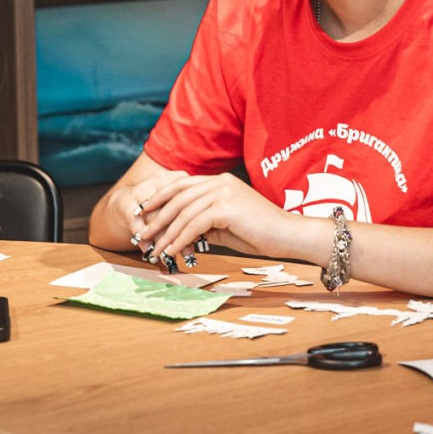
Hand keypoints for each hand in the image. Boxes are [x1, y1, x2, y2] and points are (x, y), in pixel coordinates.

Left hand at [134, 171, 303, 268]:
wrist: (288, 235)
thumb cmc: (262, 233)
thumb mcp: (228, 226)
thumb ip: (206, 224)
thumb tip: (183, 233)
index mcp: (221, 181)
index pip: (182, 185)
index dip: (160, 198)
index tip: (145, 213)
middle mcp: (220, 182)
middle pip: (178, 197)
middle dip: (157, 217)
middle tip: (143, 235)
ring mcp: (223, 192)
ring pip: (183, 212)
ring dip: (165, 232)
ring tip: (155, 249)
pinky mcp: (226, 207)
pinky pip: (194, 224)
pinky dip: (179, 239)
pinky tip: (172, 251)